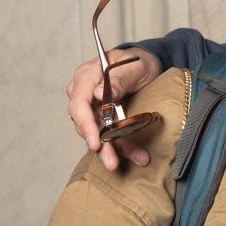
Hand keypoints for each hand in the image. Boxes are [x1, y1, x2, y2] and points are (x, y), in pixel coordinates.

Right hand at [66, 51, 160, 170]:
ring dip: (114, 150)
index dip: (86, 125)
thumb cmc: (137, 62)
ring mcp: (92, 107)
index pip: (79, 103)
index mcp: (87, 76)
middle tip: (112, 163)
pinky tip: (138, 155)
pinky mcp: (102, 118)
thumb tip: (98, 94)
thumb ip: (117, 79)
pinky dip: (123, 147)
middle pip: (85, 123)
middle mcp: (84, 93)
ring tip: (136, 159)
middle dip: (100, 145)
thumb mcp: (133, 67)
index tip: (95, 142)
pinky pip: (109, 136)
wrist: (145, 67)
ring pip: (97, 134)